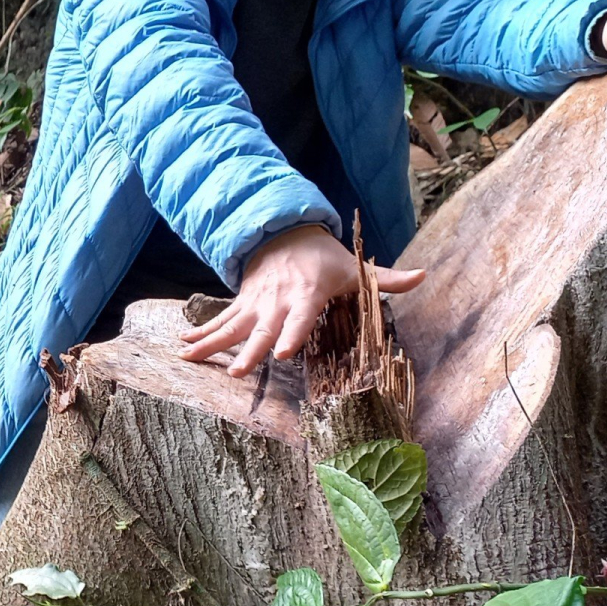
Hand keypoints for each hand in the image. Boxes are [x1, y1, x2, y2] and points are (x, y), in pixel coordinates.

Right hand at [177, 225, 425, 377]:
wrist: (284, 233)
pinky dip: (201, 334)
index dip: (294, 334)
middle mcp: (278, 300)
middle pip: (263, 329)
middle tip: (238, 372)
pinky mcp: (242, 304)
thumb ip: (388, 279)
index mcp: (308, 294)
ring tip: (188, 358)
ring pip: (232, 326)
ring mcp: (256, 303)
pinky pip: (220, 321)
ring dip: (211, 344)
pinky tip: (183, 348)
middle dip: (249, 350)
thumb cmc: (324, 259)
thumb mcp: (355, 267)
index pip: (302, 316)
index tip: (285, 354)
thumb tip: (423, 276)